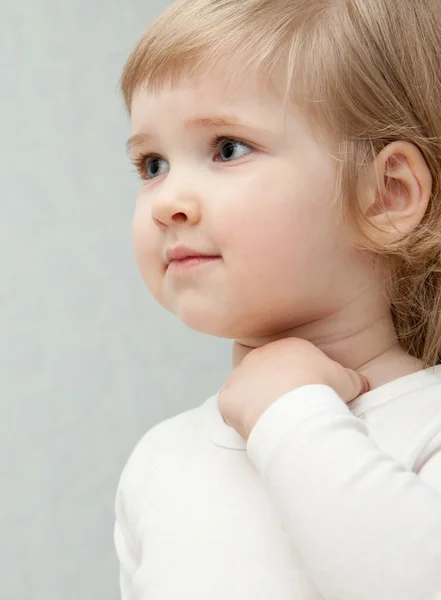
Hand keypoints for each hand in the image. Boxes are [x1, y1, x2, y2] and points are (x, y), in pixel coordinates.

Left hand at [219, 338, 369, 440]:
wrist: (294, 408)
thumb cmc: (322, 392)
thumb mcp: (348, 381)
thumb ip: (352, 379)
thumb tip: (362, 384)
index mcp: (288, 347)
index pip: (292, 362)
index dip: (300, 382)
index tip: (307, 398)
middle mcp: (260, 356)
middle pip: (267, 373)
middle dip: (276, 390)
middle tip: (289, 412)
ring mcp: (240, 375)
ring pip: (247, 390)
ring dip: (256, 403)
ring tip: (273, 423)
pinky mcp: (228, 397)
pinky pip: (231, 408)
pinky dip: (240, 419)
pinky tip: (255, 429)